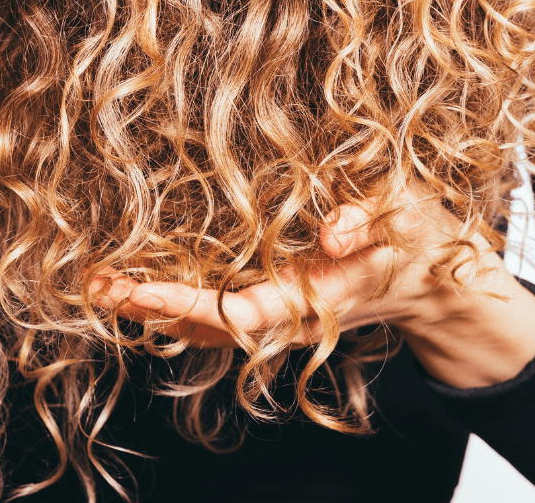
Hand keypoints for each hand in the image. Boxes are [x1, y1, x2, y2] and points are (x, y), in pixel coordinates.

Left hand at [92, 185, 534, 387]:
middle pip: (210, 323)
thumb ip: (370, 218)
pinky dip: (181, 301)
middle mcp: (293, 308)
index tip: (137, 291)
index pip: (242, 308)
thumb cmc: (423, 239)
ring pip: (211, 321)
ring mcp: (286, 306)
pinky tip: (147, 284)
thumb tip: (330, 233)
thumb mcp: (407, 213)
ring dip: (157, 306)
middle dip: (152, 308)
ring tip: (103, 285)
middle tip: (95, 285)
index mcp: (319, 292)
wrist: (438, 280)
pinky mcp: (284, 295)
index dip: (188, 302)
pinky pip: (224, 309)